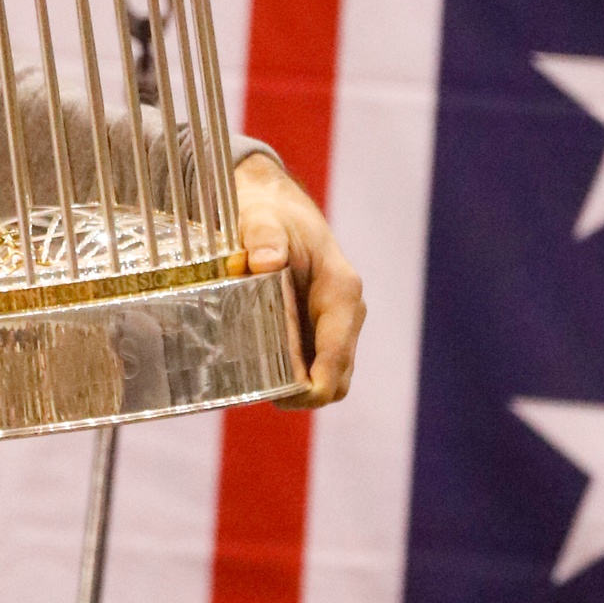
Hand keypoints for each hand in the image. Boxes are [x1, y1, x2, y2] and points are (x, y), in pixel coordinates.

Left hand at [234, 155, 363, 407]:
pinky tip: (261, 370)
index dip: (315, 386)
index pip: (336, 354)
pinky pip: (315, 365)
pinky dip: (293, 376)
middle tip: (260, 392)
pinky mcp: (321, 329)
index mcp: (341, 289)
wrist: (275, 204)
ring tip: (257, 384)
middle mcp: (347, 311)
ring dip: (298, 387)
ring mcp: (337, 323)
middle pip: (337, 376)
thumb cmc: (270, 212)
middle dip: (304, 392)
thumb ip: (262, 236)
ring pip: (328, 375)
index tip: (284, 398)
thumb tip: (264, 262)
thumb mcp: (261, 217)